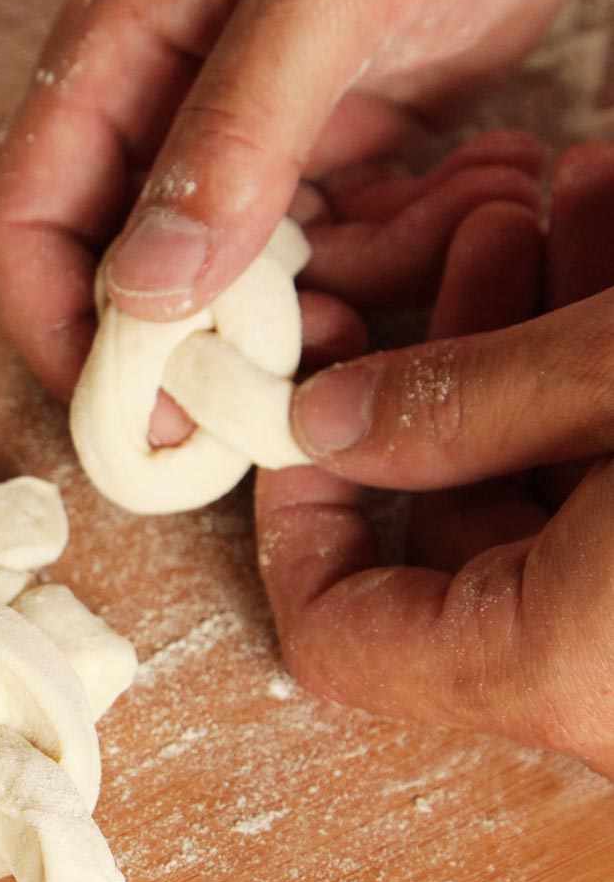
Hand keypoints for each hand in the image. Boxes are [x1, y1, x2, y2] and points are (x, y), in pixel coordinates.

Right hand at [0, 0, 604, 400]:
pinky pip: (334, 252)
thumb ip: (233, 132)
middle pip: (127, 280)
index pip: (25, 228)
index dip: (57, 333)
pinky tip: (472, 184)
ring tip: (438, 227)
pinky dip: (399, 248)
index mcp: (116, 60)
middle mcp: (164, 114)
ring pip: (245, 286)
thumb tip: (146, 290)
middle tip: (295, 382)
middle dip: (209, 346)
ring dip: (336, 295)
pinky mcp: (327, 153)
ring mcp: (246, 140)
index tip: (134, 419)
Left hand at [257, 142, 613, 779]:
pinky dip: (597, 368)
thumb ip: (457, 401)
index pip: (337, 634)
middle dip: (448, 371)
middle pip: (449, 537)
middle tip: (474, 242)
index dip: (298, 518)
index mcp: (545, 661)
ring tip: (555, 204)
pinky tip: (606, 228)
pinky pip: (613, 479)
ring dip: (534, 339)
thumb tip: (329, 419)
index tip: (315, 407)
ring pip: (545, 485)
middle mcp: (597, 677)